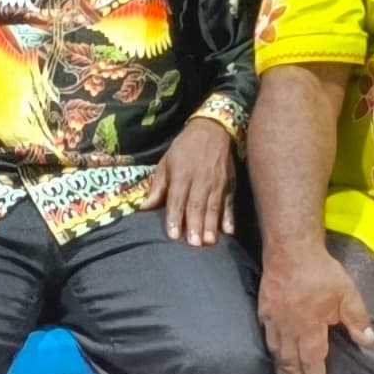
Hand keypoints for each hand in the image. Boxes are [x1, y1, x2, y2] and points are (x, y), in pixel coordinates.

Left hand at [159, 118, 236, 246]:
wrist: (213, 129)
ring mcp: (217, 183)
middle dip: (195, 225)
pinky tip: (228, 231)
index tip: (173, 235)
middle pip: (196, 205)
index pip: (177, 199)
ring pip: (213, 206)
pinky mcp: (229, 184)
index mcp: (181, 174)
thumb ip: (158, 187)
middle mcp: (200, 180)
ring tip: (209, 242)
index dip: (174, 216)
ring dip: (211, 225)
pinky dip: (230, 217)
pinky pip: (229, 203)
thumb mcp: (166, 162)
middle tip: (193, 244)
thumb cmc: (185, 148)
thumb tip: (143, 207)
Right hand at [257, 241, 373, 373]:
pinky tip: (274, 362)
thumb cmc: (322, 272)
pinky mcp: (264, 313)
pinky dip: (272, 356)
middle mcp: (289, 329)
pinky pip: (267, 341)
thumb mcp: (348, 293)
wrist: (290, 249)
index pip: (313, 360)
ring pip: (277, 355)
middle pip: (291, 364)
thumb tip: (369, 342)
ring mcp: (274, 322)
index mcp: (310, 327)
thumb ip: (358, 320)